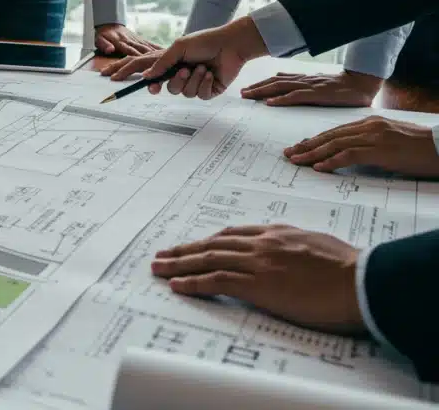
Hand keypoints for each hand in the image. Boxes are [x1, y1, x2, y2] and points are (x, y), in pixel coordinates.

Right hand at [103, 17, 269, 99]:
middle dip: (172, 81)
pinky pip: (197, 96)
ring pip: (180, 92)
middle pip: (162, 88)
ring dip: (192, 79)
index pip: (142, 69)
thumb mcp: (178, 47)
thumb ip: (161, 63)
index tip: (113, 78)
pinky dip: (204, 84)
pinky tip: (211, 74)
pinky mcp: (205, 91)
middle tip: (182, 71)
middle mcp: (177, 74)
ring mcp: (190, 83)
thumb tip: (146, 76)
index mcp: (167, 61)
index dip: (127, 73)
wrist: (231, 46)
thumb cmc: (205, 41)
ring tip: (202, 67)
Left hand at [151, 225, 364, 334]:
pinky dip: (193, 283)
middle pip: (212, 244)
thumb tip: (292, 254)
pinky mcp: (257, 285)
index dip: (209, 241)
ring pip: (207, 260)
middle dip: (184, 250)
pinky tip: (177, 285)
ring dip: (179, 264)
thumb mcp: (318, 246)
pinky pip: (216, 281)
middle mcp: (262, 244)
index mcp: (278, 233)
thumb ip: (298, 246)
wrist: (361, 281)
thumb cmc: (349, 269)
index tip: (194, 245)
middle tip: (162, 254)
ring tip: (158, 268)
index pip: (234, 235)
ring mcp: (258, 263)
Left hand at [240, 70, 381, 107]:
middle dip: (257, 87)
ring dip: (263, 91)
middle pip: (275, 82)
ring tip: (248, 96)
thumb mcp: (320, 86)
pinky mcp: (319, 94)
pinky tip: (270, 103)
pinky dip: (282, 99)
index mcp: (305, 79)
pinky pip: (297, 96)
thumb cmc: (344, 88)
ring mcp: (311, 86)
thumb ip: (304, 89)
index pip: (278, 80)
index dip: (262, 84)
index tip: (247, 89)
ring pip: (281, 87)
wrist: (364, 83)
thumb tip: (287, 91)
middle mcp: (305, 80)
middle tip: (241, 94)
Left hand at [283, 116, 438, 176]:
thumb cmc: (420, 148)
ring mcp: (374, 137)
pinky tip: (319, 167)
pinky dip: (331, 161)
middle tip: (290, 153)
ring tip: (297, 161)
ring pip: (335, 144)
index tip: (301, 146)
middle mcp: (369, 127)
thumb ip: (371, 143)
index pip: (336, 131)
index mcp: (371, 123)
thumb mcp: (391, 141)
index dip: (316, 139)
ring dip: (313, 154)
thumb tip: (353, 154)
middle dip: (307, 145)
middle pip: (330, 136)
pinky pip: (349, 155)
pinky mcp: (380, 150)